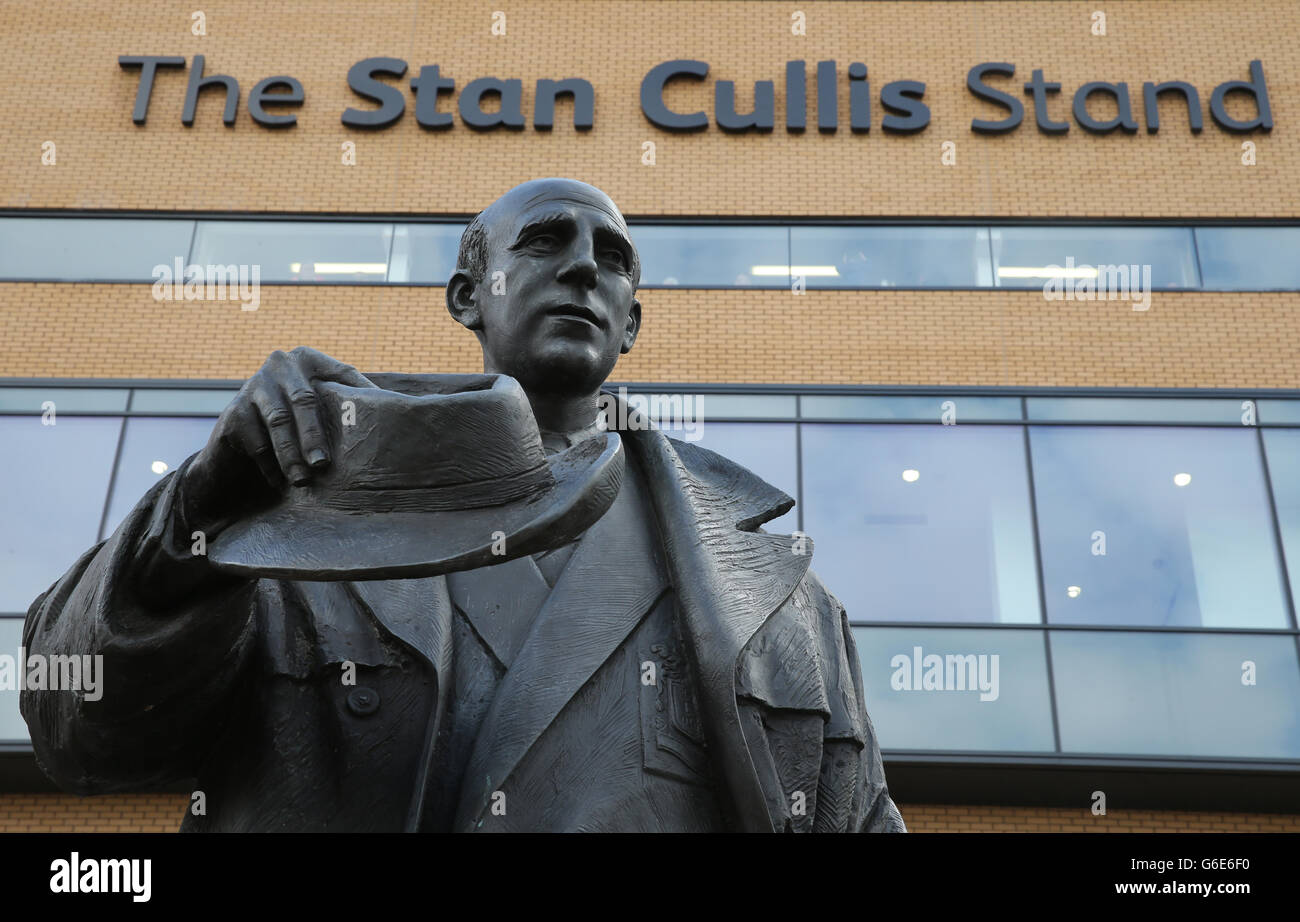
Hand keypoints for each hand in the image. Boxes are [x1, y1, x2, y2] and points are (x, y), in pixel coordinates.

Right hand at [180, 346, 372, 534]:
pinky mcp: (232, 413)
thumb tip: (399, 410)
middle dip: (316, 435)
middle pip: (305, 400)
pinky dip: (271, 466)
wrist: (234, 456)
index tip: (382, 417)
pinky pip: (257, 442)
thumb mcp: (319, 414)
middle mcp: (280, 365)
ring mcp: (253, 386)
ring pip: (279, 422)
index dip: (362, 395)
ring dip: (293, 454)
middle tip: (324, 464)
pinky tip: (280, 484)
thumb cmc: (293, 432)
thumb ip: (348, 406)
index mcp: (308, 359)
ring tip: (304, 480)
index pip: (343, 375)